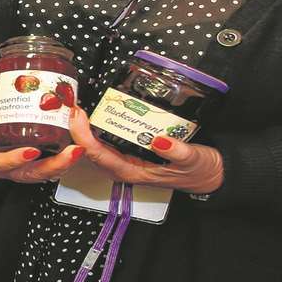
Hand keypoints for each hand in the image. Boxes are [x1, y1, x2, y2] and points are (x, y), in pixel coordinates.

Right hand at [0, 101, 82, 183]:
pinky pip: (51, 169)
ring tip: (77, 150)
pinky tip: (76, 152)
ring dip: (63, 164)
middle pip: (29, 173)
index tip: (31, 151)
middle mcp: (6, 169)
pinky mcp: (35, 167)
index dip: (15, 160)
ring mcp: (22, 170)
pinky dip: (64, 162)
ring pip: (44, 174)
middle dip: (52, 165)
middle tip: (69, 152)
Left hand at [67, 105, 224, 194]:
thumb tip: (159, 140)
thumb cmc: (200, 170)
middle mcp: (125, 168)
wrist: (209, 176)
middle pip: (91, 152)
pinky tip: (91, 115)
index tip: (77, 116)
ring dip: (83, 130)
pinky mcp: (130, 154)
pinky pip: (106, 143)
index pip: (100, 156)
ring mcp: (126, 162)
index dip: (84, 136)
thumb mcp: (194, 159)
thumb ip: (178, 151)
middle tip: (71, 106)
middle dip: (77, 130)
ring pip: (96, 148)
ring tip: (76, 108)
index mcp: (134, 172)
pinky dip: (95, 130)